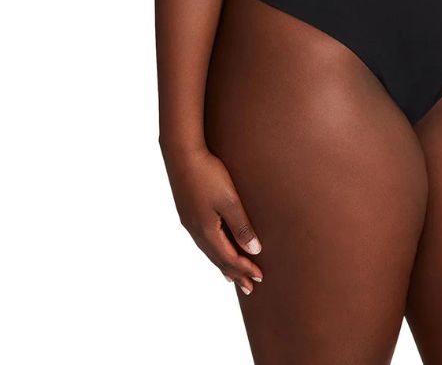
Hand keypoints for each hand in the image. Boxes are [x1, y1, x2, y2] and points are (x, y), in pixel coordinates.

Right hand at [161, 144, 263, 294]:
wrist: (181, 153)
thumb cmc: (208, 174)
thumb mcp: (230, 201)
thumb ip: (241, 226)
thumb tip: (254, 251)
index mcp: (207, 232)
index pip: (229, 259)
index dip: (245, 269)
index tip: (260, 279)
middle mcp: (196, 232)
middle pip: (218, 260)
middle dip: (235, 273)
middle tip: (249, 287)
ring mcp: (190, 223)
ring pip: (209, 251)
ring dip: (223, 264)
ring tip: (232, 277)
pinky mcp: (187, 213)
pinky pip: (203, 241)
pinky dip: (213, 251)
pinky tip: (215, 248)